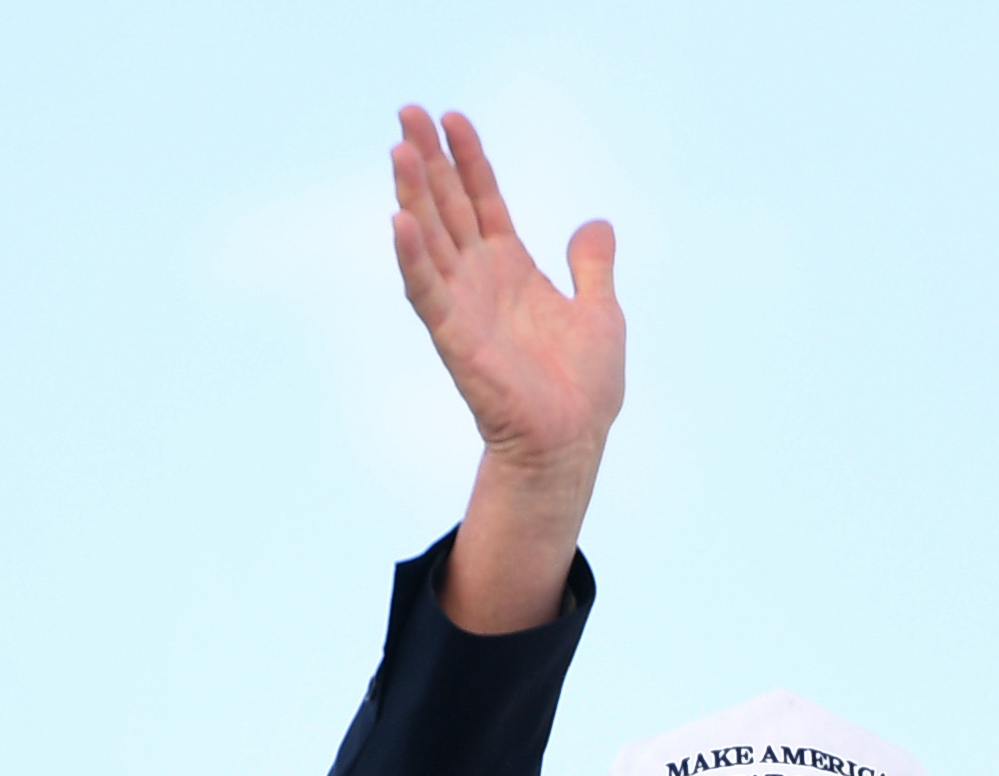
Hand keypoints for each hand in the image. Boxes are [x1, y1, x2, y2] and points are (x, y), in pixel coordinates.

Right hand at [390, 107, 620, 631]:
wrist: (571, 441)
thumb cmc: (583, 387)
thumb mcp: (600, 311)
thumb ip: (591, 265)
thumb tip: (595, 224)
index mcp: (510, 269)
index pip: (482, 200)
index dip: (469, 159)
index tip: (453, 118)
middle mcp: (479, 281)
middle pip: (447, 207)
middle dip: (429, 160)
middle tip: (406, 112)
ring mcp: (463, 307)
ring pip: (429, 240)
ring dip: (412, 195)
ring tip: (399, 149)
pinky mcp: (455, 338)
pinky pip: (427, 292)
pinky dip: (412, 258)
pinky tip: (398, 221)